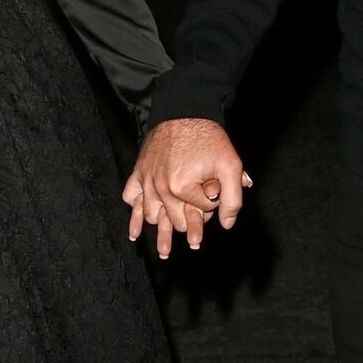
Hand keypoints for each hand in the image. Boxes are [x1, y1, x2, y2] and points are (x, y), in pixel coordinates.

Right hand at [123, 118, 250, 259]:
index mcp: (181, 188)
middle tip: (194, 241)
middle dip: (188, 224)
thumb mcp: (231, 165)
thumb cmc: (209, 137)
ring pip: (151, 215)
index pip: (201, 211)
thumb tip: (226, 225)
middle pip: (175, 219)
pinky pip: (130, 198)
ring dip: (159, 231)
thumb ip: (232, 198)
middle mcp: (160, 188)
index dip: (211, 205)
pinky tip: (135, 233)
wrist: (184, 110)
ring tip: (164, 251)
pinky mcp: (139, 172)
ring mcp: (147, 180)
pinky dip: (133, 215)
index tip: (215, 194)